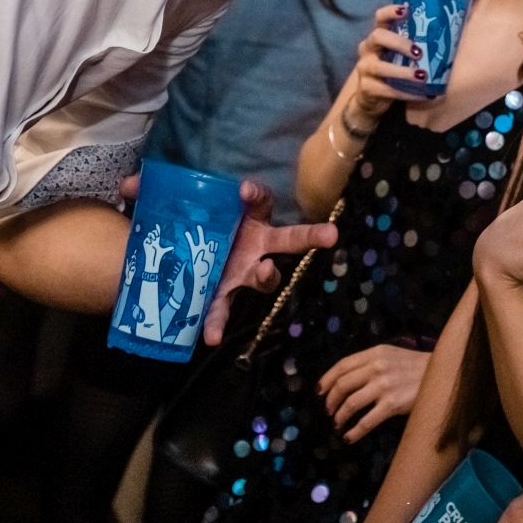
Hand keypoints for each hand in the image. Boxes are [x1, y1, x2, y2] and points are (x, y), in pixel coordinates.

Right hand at [141, 223, 167, 270]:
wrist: (153, 259)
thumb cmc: (158, 255)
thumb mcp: (164, 250)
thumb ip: (168, 248)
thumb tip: (173, 247)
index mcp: (157, 240)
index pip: (157, 233)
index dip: (157, 229)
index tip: (157, 225)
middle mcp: (152, 240)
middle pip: (153, 232)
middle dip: (155, 232)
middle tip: (157, 236)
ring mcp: (148, 241)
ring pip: (149, 234)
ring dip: (152, 235)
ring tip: (154, 239)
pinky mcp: (145, 243)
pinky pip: (146, 239)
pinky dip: (149, 241)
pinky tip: (150, 244)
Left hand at [203, 179, 337, 345]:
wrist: (191, 254)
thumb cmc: (208, 227)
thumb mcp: (210, 210)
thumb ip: (211, 202)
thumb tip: (223, 185)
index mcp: (252, 221)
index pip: (262, 202)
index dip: (255, 195)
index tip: (244, 190)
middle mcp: (256, 247)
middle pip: (289, 240)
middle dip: (311, 237)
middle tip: (331, 234)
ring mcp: (243, 272)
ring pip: (265, 278)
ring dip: (268, 276)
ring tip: (266, 270)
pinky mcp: (223, 293)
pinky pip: (223, 308)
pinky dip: (217, 322)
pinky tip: (212, 337)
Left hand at [317, 343, 430, 441]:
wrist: (441, 374)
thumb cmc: (415, 366)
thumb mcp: (391, 355)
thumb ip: (370, 363)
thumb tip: (346, 379)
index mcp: (375, 353)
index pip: (342, 365)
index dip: (327, 380)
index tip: (319, 392)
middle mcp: (377, 367)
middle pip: (343, 385)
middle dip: (331, 401)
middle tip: (329, 412)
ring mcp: (384, 386)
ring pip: (351, 403)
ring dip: (340, 417)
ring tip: (338, 424)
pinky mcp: (392, 404)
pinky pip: (366, 421)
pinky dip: (354, 431)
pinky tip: (349, 437)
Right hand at [345, 3, 423, 130]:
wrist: (370, 98)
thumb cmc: (391, 68)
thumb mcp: (397, 53)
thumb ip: (413, 42)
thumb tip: (451, 29)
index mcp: (378, 36)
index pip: (380, 17)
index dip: (390, 12)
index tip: (406, 10)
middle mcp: (367, 48)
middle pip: (377, 36)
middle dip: (399, 42)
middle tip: (419, 52)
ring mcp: (364, 68)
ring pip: (380, 67)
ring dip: (403, 71)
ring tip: (422, 76)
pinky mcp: (367, 88)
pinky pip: (388, 90)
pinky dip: (407, 93)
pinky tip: (423, 95)